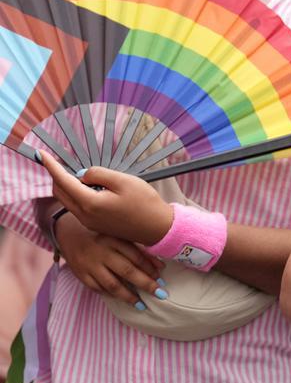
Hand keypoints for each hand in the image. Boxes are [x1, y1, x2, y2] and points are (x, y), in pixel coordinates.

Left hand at [39, 151, 172, 244]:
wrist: (157, 228)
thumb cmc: (144, 203)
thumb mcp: (124, 181)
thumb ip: (99, 174)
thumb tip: (83, 175)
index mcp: (90, 203)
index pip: (63, 181)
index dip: (51, 166)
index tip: (41, 154)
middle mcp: (84, 215)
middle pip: (59, 192)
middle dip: (55, 175)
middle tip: (57, 161)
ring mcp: (89, 222)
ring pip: (67, 200)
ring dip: (66, 185)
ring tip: (77, 173)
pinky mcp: (95, 225)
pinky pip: (78, 207)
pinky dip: (76, 194)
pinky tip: (90, 187)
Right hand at [55, 212, 166, 307]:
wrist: (67, 230)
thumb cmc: (101, 233)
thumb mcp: (118, 234)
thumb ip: (137, 248)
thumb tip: (159, 265)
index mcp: (114, 239)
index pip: (136, 256)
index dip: (151, 268)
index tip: (162, 277)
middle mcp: (102, 252)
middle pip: (127, 271)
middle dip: (146, 284)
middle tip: (160, 293)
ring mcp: (90, 264)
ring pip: (112, 284)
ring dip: (129, 296)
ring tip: (141, 304)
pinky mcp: (80, 274)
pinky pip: (97, 288)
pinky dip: (110, 295)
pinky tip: (121, 298)